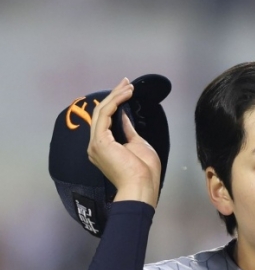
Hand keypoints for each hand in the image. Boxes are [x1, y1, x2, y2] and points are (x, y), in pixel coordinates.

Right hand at [87, 77, 160, 207]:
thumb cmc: (143, 172)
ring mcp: (95, 143)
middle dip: (114, 95)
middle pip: (101, 113)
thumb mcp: (137, 145)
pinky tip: (125, 94)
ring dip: (115, 96)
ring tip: (128, 86)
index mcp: (104, 148)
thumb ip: (128, 130)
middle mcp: (95, 145)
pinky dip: (115, 101)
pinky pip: (105, 114)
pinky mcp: (99, 141)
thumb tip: (124, 116)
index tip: (126, 91)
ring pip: (102, 111)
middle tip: (125, 82)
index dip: (115, 103)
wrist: (141, 187)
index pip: (106, 120)